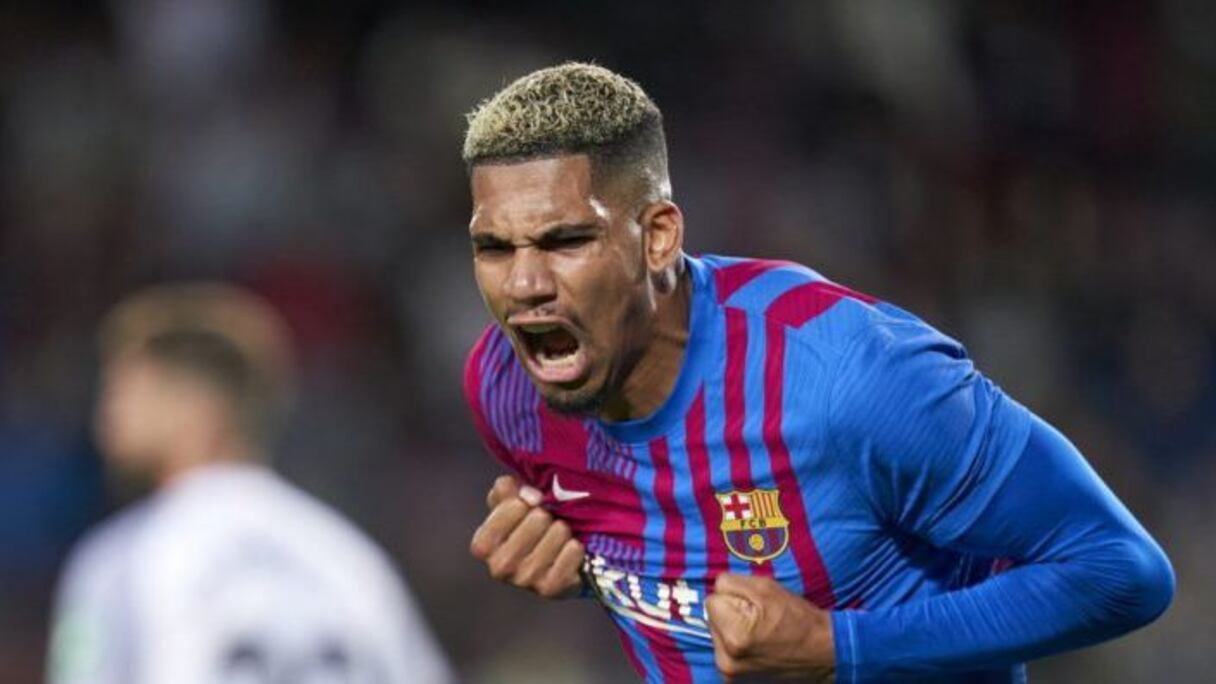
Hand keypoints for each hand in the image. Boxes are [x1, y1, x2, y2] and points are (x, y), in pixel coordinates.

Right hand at [469, 475, 584, 598]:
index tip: (528, 507)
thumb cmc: (524, 528)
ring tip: (557, 536)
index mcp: (482, 545)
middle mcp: (499, 567)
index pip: (513, 506)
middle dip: (546, 515)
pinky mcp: (550, 589)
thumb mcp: (508, 503)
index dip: (525, 500)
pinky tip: (568, 550)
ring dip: (562, 530)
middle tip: (545, 524)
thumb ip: (507, 489)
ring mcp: (524, 580)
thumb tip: (531, 496)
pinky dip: (575, 547)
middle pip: (538, 518)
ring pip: (558, 532)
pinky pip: (572, 552)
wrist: (549, 565)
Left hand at [706, 573, 835, 681]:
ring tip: (760, 633)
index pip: (712, 600)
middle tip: (759, 619)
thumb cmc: (797, 618)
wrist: (822, 652)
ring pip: (717, 634)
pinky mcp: (734, 681)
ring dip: (732, 630)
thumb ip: (731, 583)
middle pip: (712, 619)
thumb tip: (715, 587)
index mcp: (734, 636)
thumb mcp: (765, 588)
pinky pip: (724, 650)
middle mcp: (727, 660)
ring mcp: (730, 674)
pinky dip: (736, 646)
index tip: (755, 606)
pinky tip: (757, 646)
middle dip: (730, 614)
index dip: (734, 597)